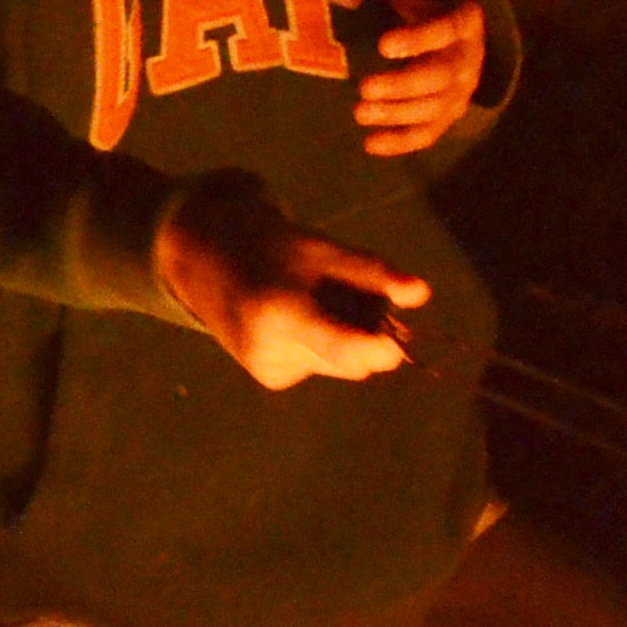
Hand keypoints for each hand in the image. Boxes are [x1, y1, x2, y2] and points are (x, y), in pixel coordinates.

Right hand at [152, 186, 428, 386]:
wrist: (205, 262)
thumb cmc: (273, 248)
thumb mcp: (323, 248)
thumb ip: (372, 273)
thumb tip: (422, 295)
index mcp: (283, 313)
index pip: (345, 349)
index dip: (380, 351)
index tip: (395, 342)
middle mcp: (272, 351)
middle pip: (353, 362)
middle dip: (367, 338)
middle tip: (353, 300)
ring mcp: (268, 369)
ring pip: (340, 367)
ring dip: (344, 340)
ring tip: (315, 305)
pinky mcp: (269, 378)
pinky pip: (321, 366)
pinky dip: (321, 346)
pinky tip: (296, 322)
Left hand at [353, 0, 489, 155]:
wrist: (468, 41)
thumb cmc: (435, 10)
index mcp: (463, 24)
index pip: (444, 31)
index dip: (416, 40)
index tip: (383, 46)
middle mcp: (468, 62)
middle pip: (438, 77)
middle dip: (401, 86)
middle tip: (364, 88)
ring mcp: (461, 94)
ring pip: (433, 109)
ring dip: (396, 114)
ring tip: (360, 113)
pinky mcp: (450, 117)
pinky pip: (428, 134)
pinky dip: (400, 142)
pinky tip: (370, 144)